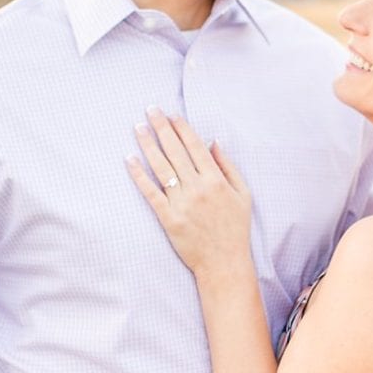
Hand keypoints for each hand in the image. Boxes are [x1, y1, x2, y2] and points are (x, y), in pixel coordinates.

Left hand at [126, 107, 251, 276]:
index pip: (195, 147)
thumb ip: (228, 167)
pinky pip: (150, 192)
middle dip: (161, 128)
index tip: (171, 114)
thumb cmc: (235, 228)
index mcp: (216, 180)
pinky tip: (129, 160)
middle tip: (149, 110)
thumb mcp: (243, 194)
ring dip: (147, 145)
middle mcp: (198, 188)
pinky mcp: (168, 218)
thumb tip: (213, 142)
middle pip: (175, 152)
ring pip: (161, 168)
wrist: (224, 262)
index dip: (181, 128)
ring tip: (138, 128)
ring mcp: (182, 203)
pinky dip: (139, 175)